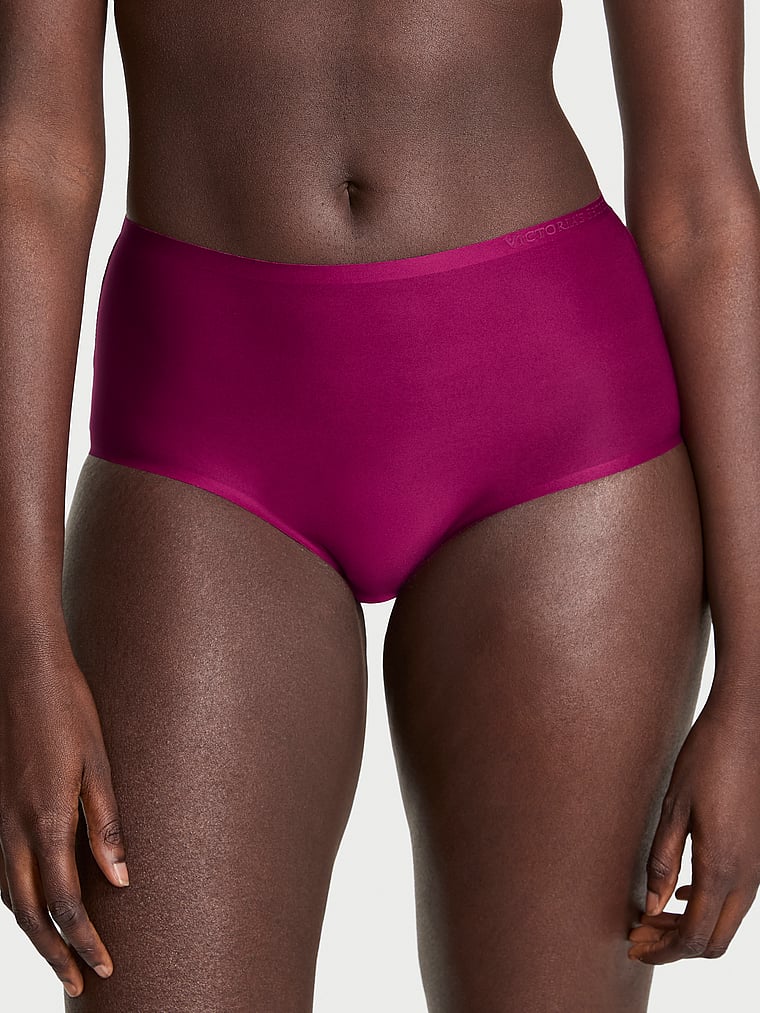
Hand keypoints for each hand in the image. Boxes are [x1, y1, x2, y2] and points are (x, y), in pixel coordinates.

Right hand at [0, 638, 129, 998]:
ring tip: (59, 955)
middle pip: (29, 911)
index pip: (64, 901)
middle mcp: (14, 829)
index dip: (84, 940)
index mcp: (46, 819)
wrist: (24, 672)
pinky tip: (33, 904)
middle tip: (81, 983)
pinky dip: (17, 901)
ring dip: (33, 931)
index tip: (104, 968)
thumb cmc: (69, 710)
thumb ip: (107, 824)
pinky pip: (1, 871)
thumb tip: (122, 880)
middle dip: (54, 952)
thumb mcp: (99, 763)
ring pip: (8, 895)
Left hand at [628, 694, 759, 962]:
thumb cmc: (706, 759)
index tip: (633, 946)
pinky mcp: (758, 855)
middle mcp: (747, 876)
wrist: (746, 727)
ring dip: (691, 927)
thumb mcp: (673, 807)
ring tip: (652, 915)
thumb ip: (662, 861)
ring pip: (727, 923)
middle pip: (714, 942)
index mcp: (721, 868)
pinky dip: (708, 908)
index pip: (694, 937)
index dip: (662, 951)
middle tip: (638, 935)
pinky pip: (736, 900)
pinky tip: (680, 891)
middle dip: (675, 947)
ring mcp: (758, 868)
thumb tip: (652, 908)